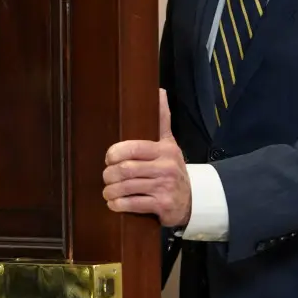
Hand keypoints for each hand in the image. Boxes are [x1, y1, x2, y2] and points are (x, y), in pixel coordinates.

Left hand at [101, 89, 191, 226]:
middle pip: (126, 169)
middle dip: (109, 174)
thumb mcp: (169, 144)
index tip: (108, 158)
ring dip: (111, 191)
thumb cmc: (172, 169)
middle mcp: (167, 168)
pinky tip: (115, 203)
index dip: (115, 153)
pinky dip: (119, 204)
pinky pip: (133, 204)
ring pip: (127, 187)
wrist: (192, 200)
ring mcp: (165, 187)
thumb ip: (162, 120)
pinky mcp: (163, 205)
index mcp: (165, 150)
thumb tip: (159, 91)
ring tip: (108, 192)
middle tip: (106, 177)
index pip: (134, 148)